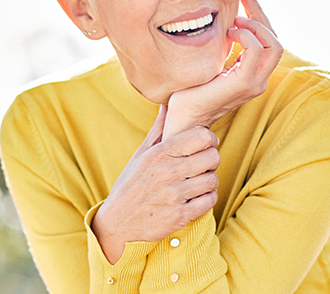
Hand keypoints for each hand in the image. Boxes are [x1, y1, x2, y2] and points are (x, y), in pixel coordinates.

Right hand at [91, 104, 220, 263]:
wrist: (117, 224)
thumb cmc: (130, 185)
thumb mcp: (140, 155)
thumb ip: (158, 131)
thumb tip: (167, 106)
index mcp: (159, 153)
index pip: (201, 136)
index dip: (210, 139)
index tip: (206, 145)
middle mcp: (167, 172)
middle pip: (212, 157)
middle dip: (211, 160)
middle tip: (203, 165)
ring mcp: (174, 195)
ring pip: (212, 180)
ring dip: (209, 181)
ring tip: (198, 182)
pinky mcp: (180, 216)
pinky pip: (209, 201)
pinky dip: (207, 199)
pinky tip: (197, 198)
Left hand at [164, 0, 282, 136]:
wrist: (182, 119)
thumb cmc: (190, 93)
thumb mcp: (210, 63)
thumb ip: (221, 48)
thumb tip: (219, 20)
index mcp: (252, 73)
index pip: (268, 40)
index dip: (259, 15)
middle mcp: (259, 79)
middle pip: (275, 39)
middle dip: (260, 12)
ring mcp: (254, 83)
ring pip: (273, 44)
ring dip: (255, 24)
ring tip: (234, 19)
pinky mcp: (243, 83)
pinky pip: (255, 51)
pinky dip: (246, 35)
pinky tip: (230, 31)